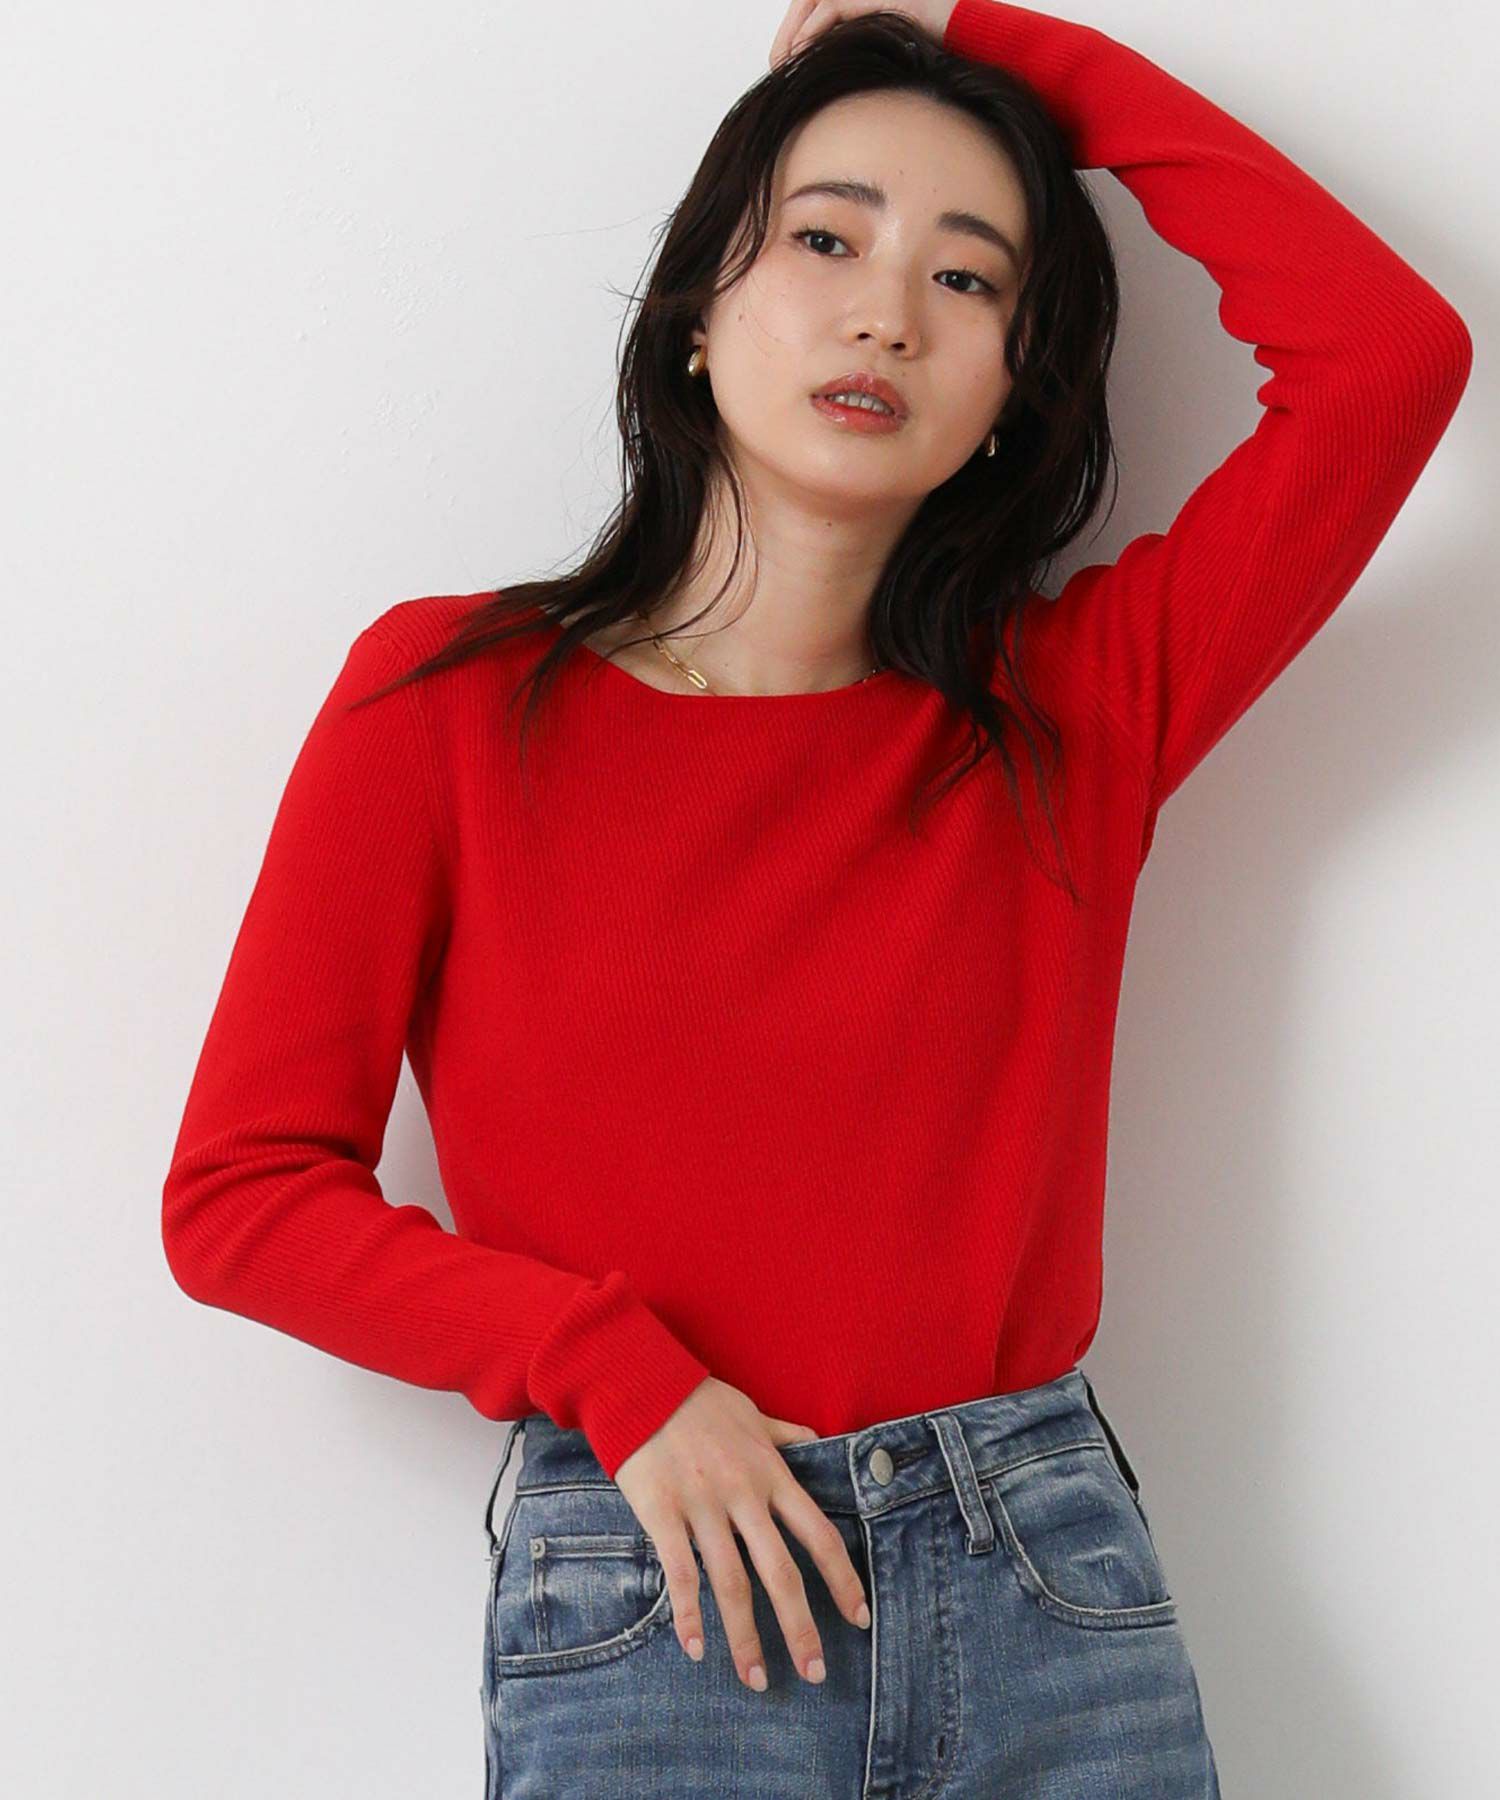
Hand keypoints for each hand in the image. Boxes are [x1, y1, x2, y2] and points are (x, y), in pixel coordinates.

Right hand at [613, 1376, 871, 1689]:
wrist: (642, 1382)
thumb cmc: (699, 1399)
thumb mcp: (754, 1413)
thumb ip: (787, 1435)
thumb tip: (817, 1441)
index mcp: (772, 1473)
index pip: (819, 1535)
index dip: (843, 1580)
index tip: (859, 1617)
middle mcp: (744, 1495)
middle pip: (782, 1573)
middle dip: (802, 1628)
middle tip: (815, 1673)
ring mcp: (703, 1506)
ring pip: (732, 1584)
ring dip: (746, 1638)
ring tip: (757, 1679)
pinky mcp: (663, 1513)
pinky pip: (680, 1573)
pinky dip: (689, 1616)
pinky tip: (697, 1650)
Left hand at [770, 0, 956, 68]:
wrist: (970, 41)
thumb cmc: (935, 60)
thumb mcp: (884, 70)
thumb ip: (857, 70)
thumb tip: (828, 100)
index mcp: (863, 6)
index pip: (815, 11)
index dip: (794, 35)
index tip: (783, 68)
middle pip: (807, 2)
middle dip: (787, 34)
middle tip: (776, 68)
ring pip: (813, 1)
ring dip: (794, 33)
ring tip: (785, 65)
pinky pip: (832, 6)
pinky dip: (812, 30)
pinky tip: (802, 56)